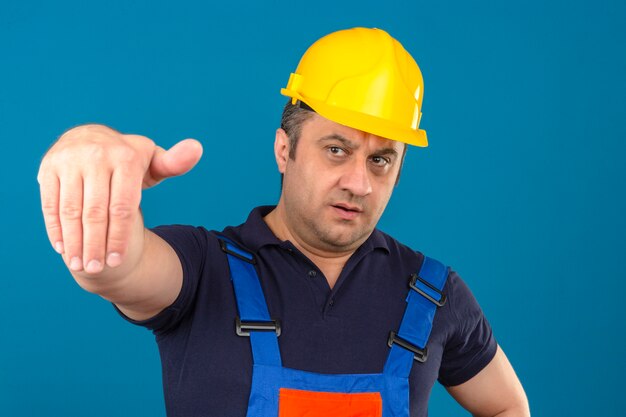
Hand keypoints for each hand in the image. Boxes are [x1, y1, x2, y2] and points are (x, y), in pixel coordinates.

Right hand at [37, 124, 202, 274]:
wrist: (89, 136)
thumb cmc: (127, 158)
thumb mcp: (152, 160)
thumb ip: (174, 162)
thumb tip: (197, 149)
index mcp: (125, 157)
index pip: (123, 207)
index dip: (119, 237)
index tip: (118, 261)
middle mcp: (95, 156)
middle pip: (95, 212)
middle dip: (95, 245)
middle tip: (95, 268)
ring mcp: (69, 160)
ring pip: (71, 210)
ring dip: (74, 241)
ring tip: (79, 264)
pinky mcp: (48, 167)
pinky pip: (50, 203)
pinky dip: (55, 228)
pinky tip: (62, 248)